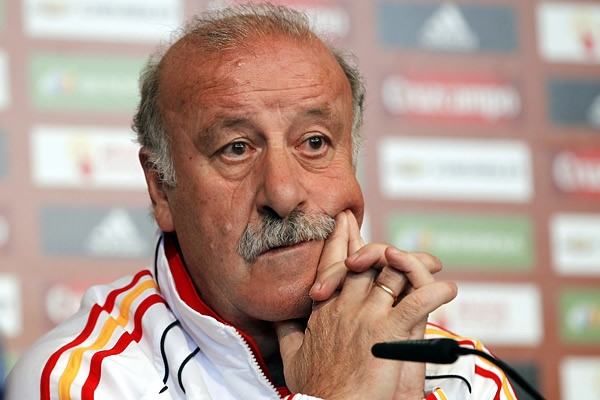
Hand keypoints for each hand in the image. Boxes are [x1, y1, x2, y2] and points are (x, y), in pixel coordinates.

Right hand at [275, 211, 456, 398]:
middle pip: (365, 262)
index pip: (332, 265)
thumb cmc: (311, 388)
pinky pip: (417, 301)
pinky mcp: (388, 331)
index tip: (346, 221)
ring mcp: (366, 316)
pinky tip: (448, 290)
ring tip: (431, 263)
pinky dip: (435, 292)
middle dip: (381, 247)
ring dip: (414, 265)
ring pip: (392, 274)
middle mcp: (344, 305)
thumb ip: (287, 333)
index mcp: (324, 310)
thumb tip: (278, 321)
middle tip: (398, 245)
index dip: (340, 241)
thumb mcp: (292, 356)